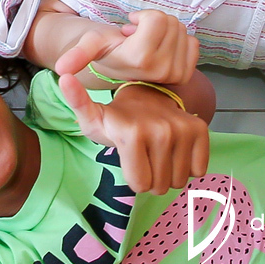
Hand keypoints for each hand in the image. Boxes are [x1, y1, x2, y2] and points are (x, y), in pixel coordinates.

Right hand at [56, 11, 198, 85]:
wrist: (122, 72)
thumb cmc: (108, 51)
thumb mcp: (91, 45)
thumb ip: (78, 55)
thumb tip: (62, 70)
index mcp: (139, 59)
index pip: (157, 19)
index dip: (142, 17)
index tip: (129, 30)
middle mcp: (160, 69)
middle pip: (170, 22)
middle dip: (153, 23)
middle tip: (139, 37)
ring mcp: (175, 74)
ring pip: (181, 30)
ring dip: (165, 32)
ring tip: (148, 44)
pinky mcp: (186, 74)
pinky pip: (193, 42)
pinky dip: (178, 41)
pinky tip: (162, 50)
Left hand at [57, 66, 209, 194]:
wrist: (144, 97)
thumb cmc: (114, 117)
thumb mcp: (91, 116)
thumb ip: (77, 104)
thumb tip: (64, 77)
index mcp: (131, 133)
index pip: (139, 185)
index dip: (133, 177)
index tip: (127, 157)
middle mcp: (160, 131)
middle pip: (159, 186)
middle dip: (150, 177)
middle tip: (142, 155)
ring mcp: (182, 130)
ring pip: (179, 181)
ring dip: (168, 173)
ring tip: (155, 151)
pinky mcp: (199, 129)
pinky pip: (199, 170)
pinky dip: (187, 166)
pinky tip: (173, 149)